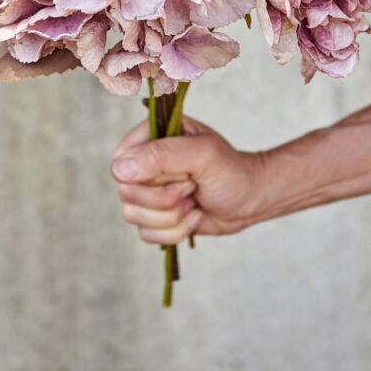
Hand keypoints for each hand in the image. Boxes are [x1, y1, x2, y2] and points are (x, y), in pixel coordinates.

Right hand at [111, 115, 268, 244]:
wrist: (250, 200)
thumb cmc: (231, 170)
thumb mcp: (203, 154)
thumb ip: (162, 156)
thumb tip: (119, 169)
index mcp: (151, 136)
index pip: (121, 161)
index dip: (147, 176)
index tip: (181, 172)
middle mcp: (144, 162)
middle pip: (127, 193)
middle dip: (166, 198)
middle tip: (192, 185)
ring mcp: (148, 190)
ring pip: (133, 216)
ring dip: (172, 216)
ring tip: (194, 200)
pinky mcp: (154, 216)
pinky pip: (146, 234)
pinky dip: (175, 231)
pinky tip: (194, 215)